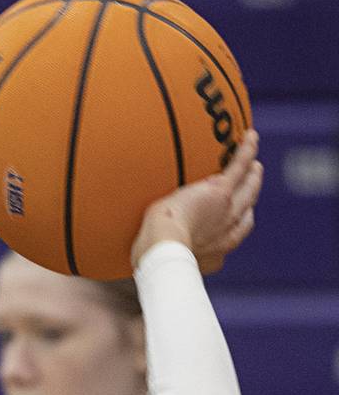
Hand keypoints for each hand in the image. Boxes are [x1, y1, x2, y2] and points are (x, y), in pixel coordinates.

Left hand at [131, 129, 261, 272]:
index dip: (235, 222)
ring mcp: (227, 211)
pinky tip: (249, 136)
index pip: (232, 235)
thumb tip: (141, 255)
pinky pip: (238, 167)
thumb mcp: (159, 257)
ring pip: (247, 188)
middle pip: (244, 210)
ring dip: (251, 174)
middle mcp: (228, 234)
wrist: (162, 249)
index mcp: (215, 253)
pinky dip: (246, 151)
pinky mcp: (220, 192)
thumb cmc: (152, 258)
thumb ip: (159, 251)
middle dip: (248, 197)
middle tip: (250, 182)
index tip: (233, 214)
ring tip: (253, 163)